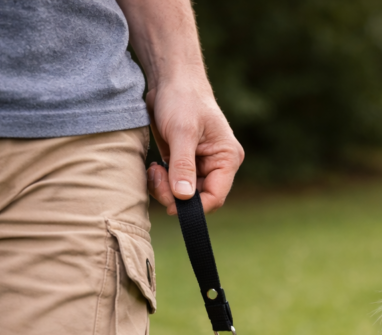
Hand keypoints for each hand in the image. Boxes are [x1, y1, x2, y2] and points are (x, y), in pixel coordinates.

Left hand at [145, 79, 243, 215]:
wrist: (171, 79)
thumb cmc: (183, 98)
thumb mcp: (182, 132)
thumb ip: (183, 165)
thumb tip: (183, 197)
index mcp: (227, 158)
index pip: (216, 195)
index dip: (194, 207)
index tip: (170, 206)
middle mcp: (218, 164)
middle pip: (199, 198)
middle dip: (175, 195)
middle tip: (156, 177)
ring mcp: (201, 164)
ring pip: (185, 193)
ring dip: (166, 188)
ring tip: (154, 169)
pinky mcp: (185, 162)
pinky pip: (175, 184)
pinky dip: (162, 182)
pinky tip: (155, 167)